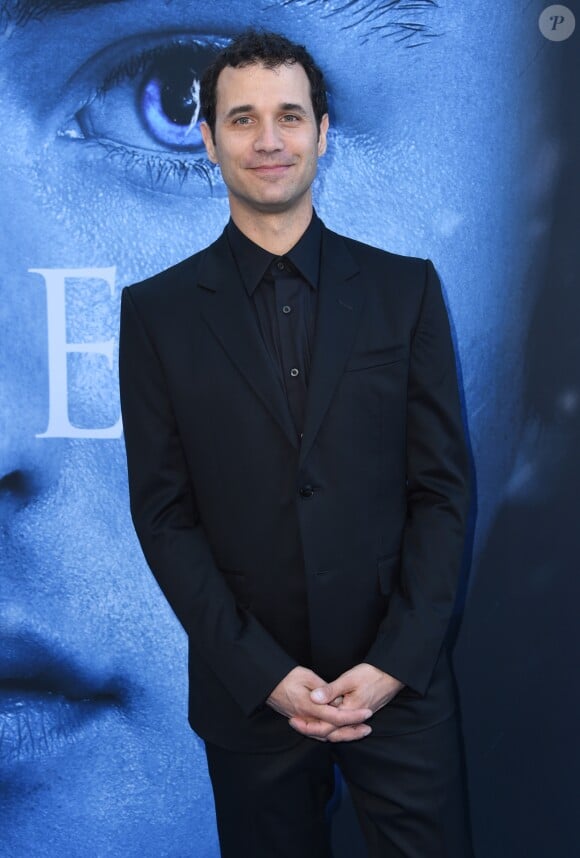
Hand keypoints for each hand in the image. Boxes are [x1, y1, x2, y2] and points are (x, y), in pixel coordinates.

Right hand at [267, 666, 372, 741]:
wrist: (267, 683)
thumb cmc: (286, 677)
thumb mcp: (305, 676)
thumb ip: (322, 688)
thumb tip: (335, 699)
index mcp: (309, 706)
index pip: (336, 717)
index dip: (353, 716)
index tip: (367, 713)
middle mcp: (306, 718)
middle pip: (333, 732)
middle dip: (352, 732)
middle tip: (367, 729)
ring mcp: (302, 722)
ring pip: (325, 736)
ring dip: (343, 735)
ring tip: (358, 731)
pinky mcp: (300, 721)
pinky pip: (318, 733)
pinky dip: (331, 734)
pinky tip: (339, 731)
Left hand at [290, 664, 404, 741]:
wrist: (393, 675)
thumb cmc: (372, 674)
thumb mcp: (349, 679)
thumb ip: (331, 690)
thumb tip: (313, 699)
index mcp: (349, 712)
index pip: (326, 726)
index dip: (308, 725)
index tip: (293, 719)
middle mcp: (354, 719)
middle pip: (330, 732)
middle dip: (311, 729)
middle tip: (294, 723)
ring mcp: (358, 717)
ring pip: (337, 729)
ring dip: (321, 728)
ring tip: (304, 723)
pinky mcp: (359, 713)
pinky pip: (342, 724)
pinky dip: (331, 724)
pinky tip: (322, 718)